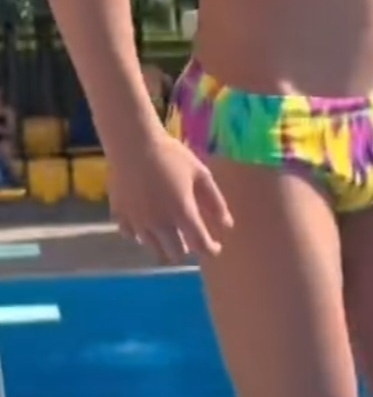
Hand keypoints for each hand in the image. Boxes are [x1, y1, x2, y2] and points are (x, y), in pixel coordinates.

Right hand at [108, 128, 232, 263]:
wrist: (132, 142)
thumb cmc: (170, 155)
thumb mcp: (200, 173)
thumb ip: (215, 201)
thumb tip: (227, 225)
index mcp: (182, 213)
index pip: (200, 244)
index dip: (211, 249)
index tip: (215, 246)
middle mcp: (159, 224)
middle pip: (175, 253)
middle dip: (187, 250)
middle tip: (190, 237)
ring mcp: (137, 222)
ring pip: (153, 248)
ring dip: (164, 244)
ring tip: (169, 231)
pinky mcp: (120, 215)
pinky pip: (131, 235)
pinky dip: (141, 234)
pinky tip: (145, 223)